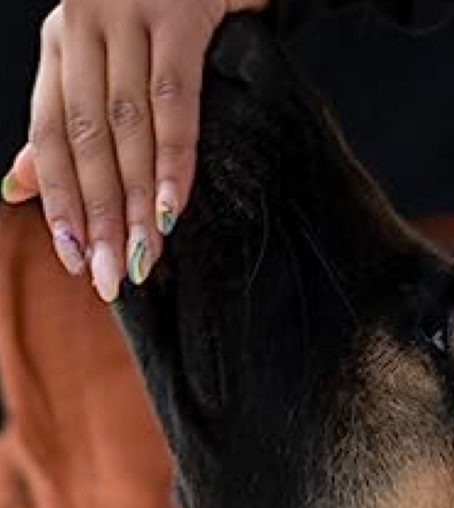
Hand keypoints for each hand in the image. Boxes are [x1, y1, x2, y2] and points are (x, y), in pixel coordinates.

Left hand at [1, 0, 268, 300]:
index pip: (51, 135)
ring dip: (133, 202)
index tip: (74, 259)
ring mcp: (131, 22)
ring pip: (126, 130)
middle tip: (110, 278)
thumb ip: (62, 124)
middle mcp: (84, 29)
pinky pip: (173, 105)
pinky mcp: (181, 23)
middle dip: (97, 217)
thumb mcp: (100, 59)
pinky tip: (170, 209)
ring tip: (142, 259)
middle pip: (87, 142)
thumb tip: (15, 189)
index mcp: (62, 42)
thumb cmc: (159, 12)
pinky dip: (173, 160)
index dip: (59, 201)